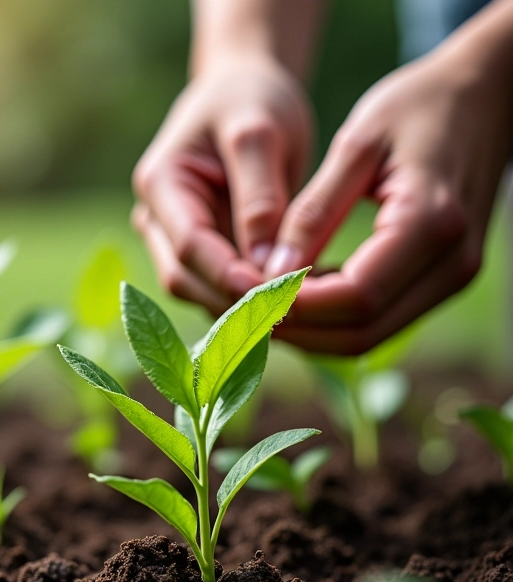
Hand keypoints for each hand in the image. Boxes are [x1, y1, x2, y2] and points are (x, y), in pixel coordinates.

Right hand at [132, 56, 311, 314]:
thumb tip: (267, 265)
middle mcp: (157, 219)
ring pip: (201, 292)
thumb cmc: (251, 100)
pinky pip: (220, 289)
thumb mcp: (260, 133)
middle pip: (186, 278)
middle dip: (234, 300)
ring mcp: (174, 240)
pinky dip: (251, 301)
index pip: (188, 245)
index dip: (227, 274)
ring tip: (297, 314)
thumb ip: (261, 197)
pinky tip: (291, 305)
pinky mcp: (201, 253)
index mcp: (160, 183)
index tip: (274, 293)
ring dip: (242, 309)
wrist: (243, 93)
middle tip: (293, 314)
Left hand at [263, 42, 512, 354]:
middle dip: (298, 332)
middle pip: (361, 332)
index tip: (247, 296)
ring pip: (369, 335)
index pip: (355, 296)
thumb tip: (271, 273)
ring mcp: (452, 276)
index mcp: (431, 223)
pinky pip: (380, 318)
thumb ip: (313, 212)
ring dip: (312, 332)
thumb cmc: (420, 105)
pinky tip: (298, 294)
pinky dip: (334, 318)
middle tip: (245, 313)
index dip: (297, 307)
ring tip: (263, 306)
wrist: (487, 95)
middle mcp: (451, 263)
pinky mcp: (442, 278)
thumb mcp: (357, 144)